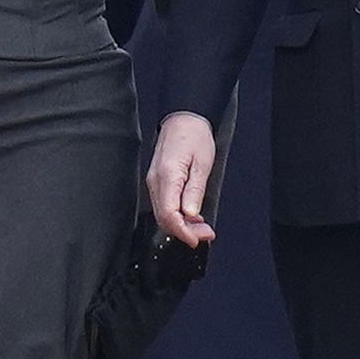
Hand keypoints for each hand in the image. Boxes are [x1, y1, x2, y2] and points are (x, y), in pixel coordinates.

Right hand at [147, 111, 217, 247]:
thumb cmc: (195, 136)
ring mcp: (154, 182)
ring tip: (202, 227)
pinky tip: (191, 216)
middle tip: (205, 234)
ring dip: (181, 224)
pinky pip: (164, 204)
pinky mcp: (157, 182)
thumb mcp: (203, 163)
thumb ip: (195, 191)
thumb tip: (189, 215)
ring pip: (163, 213)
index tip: (196, 240)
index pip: (169, 214)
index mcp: (167, 177)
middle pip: (164, 218)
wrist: (183, 119)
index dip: (182, 232)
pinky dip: (177, 214)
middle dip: (184, 231)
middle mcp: (155, 182)